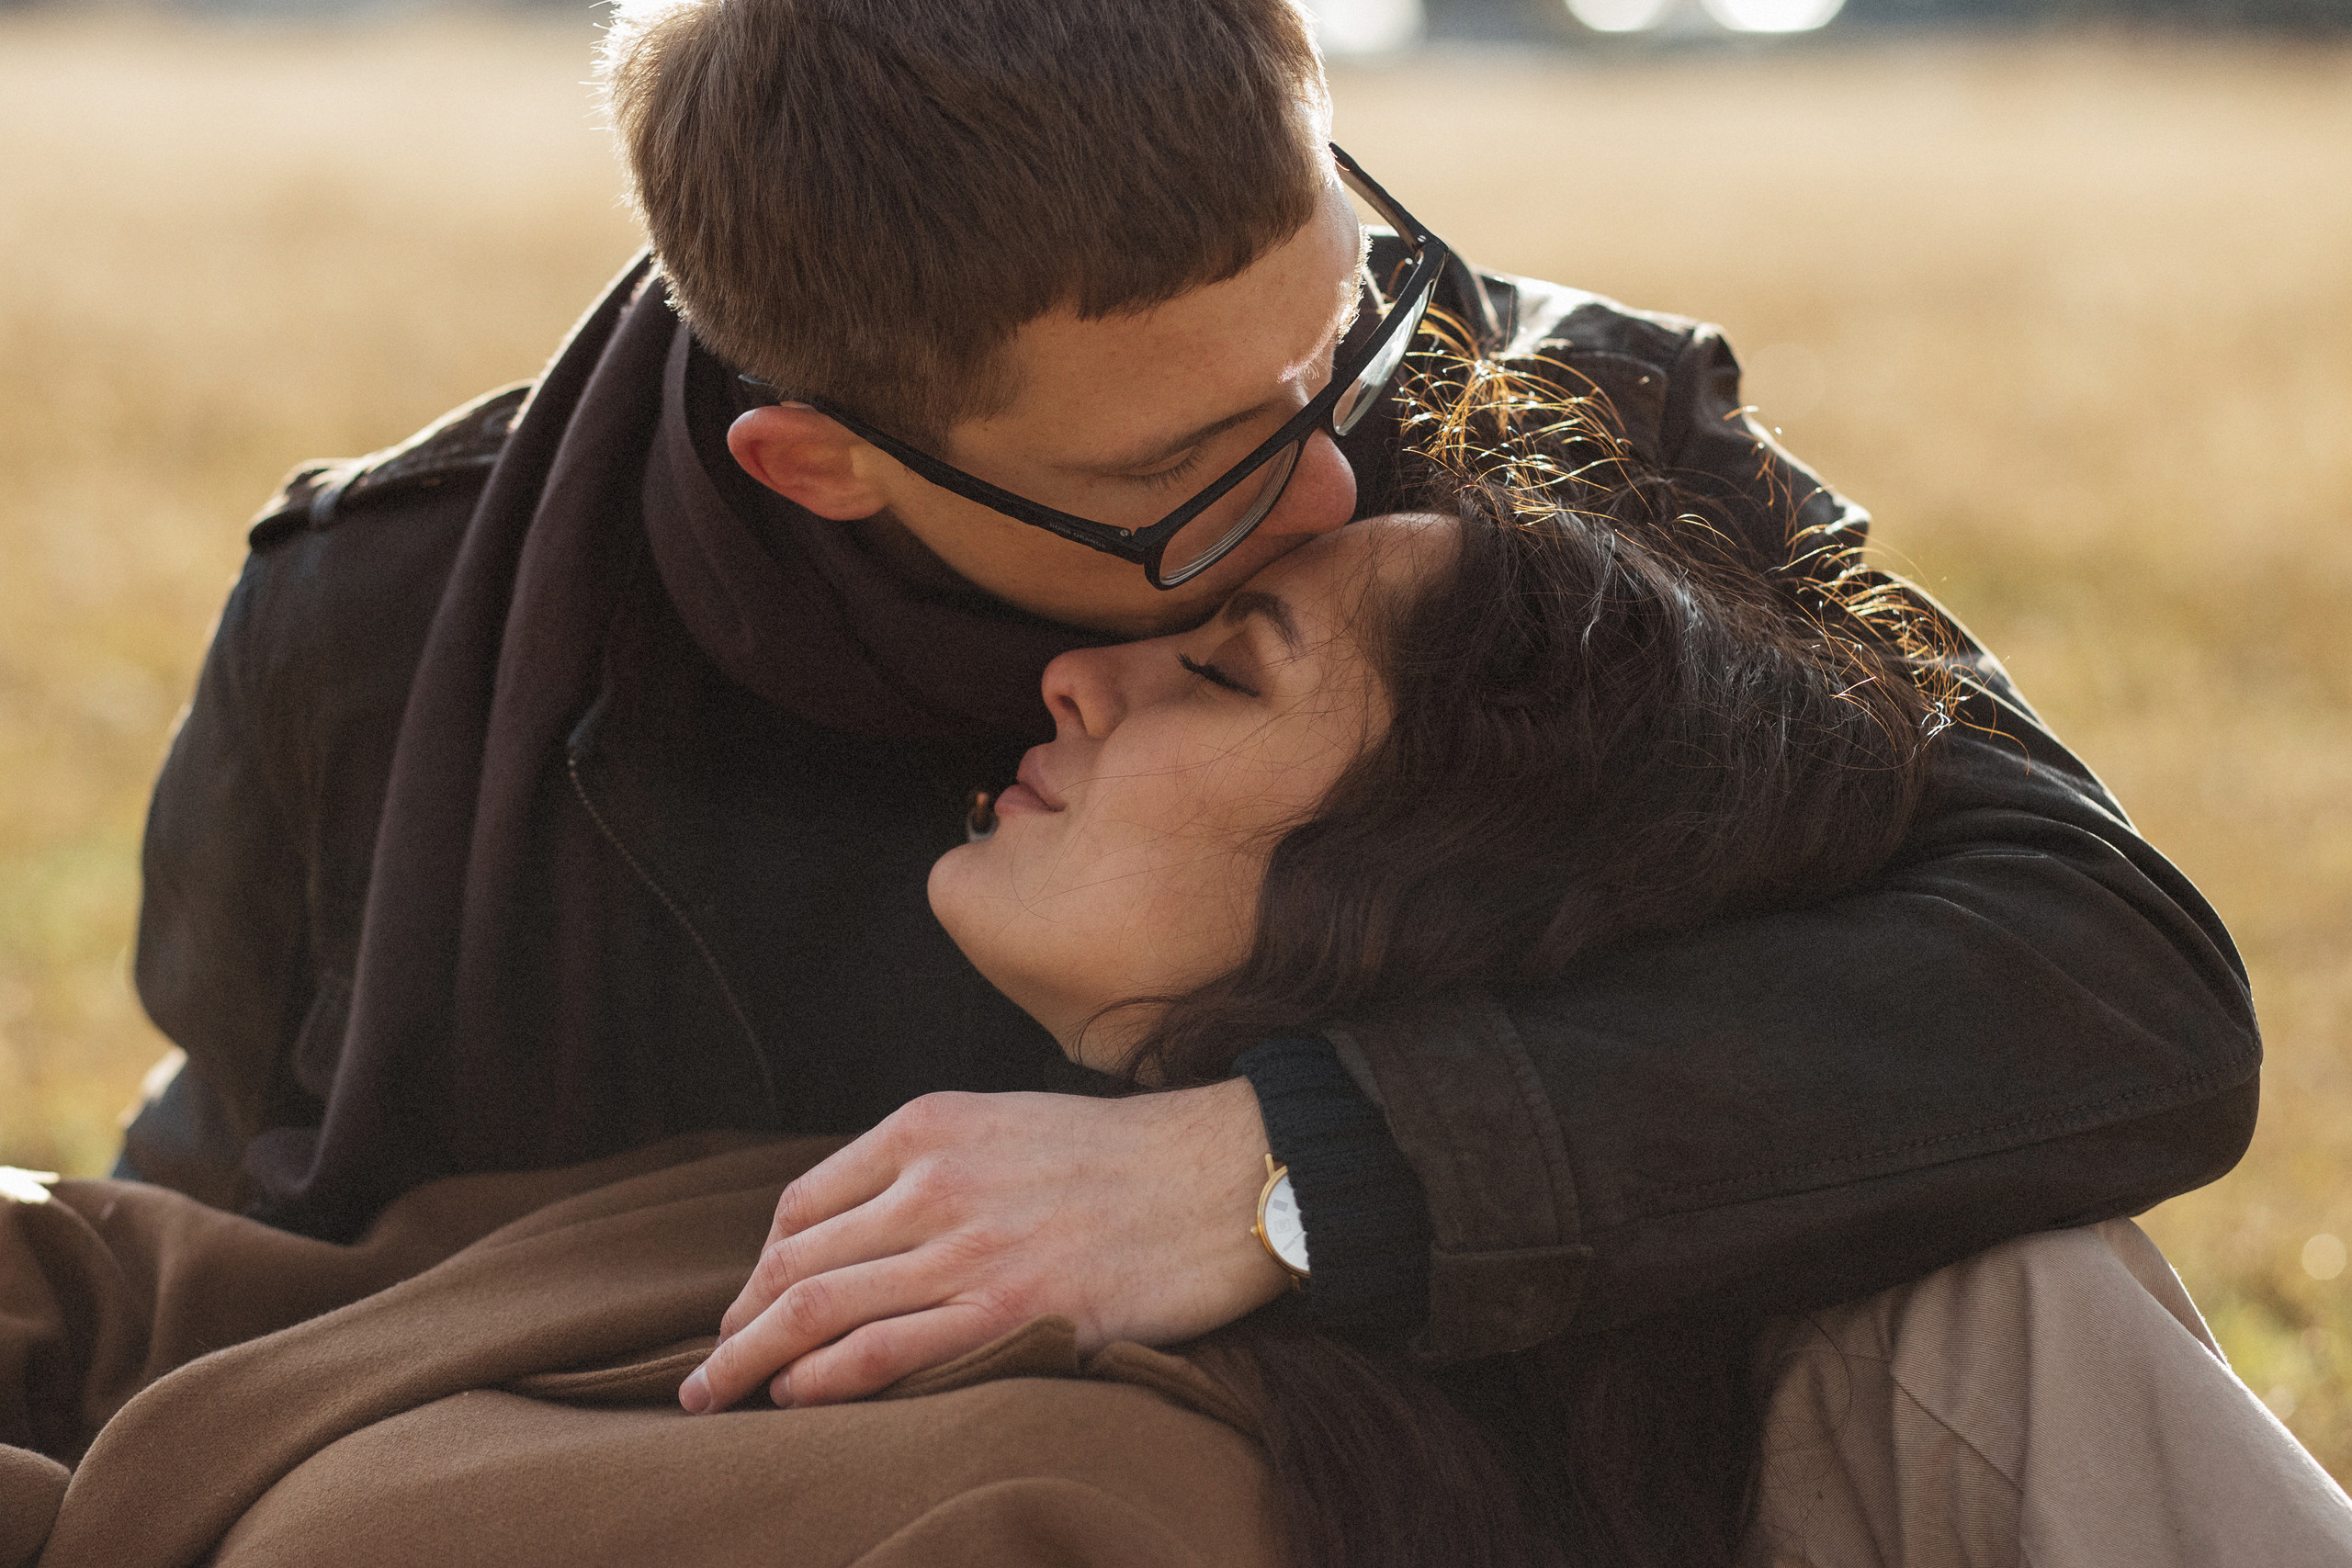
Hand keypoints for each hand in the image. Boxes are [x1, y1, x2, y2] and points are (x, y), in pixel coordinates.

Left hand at [678, 1078, 1291, 1412]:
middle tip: (700, 1373)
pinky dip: (824, 1380)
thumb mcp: (1007, 1121)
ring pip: (819, 1309)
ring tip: (713, 1400)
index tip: (744, 1309)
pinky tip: (795, 1399)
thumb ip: (931, 1164)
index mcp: (928, 1126)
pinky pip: (887, 1352)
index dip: (755, 1267)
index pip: (801, 1204)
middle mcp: (934, 1182)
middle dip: (735, 1325)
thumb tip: (861, 1232)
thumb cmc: (1125, 1155)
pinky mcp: (1015, 1311)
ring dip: (752, 1362)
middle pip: (794, 1261)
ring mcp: (971, 1248)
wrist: (1227, 1172)